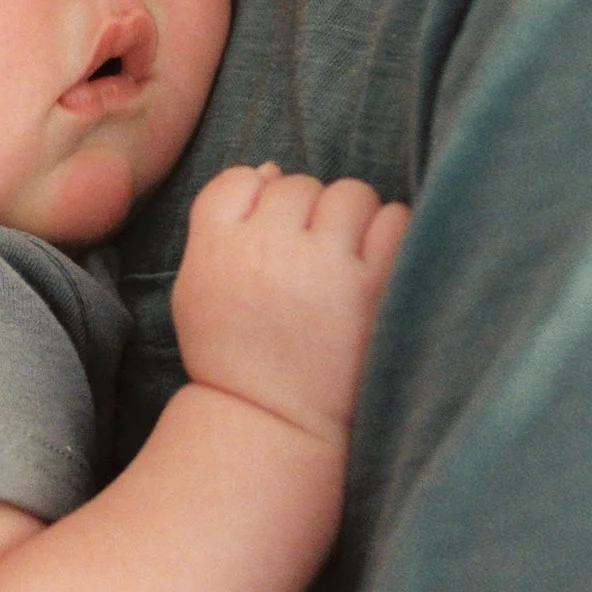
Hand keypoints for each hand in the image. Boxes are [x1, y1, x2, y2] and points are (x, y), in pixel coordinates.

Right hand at [171, 166, 410, 442]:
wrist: (274, 421)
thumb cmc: (236, 352)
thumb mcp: (199, 285)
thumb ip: (223, 222)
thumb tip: (273, 170)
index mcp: (216, 248)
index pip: (241, 178)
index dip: (259, 198)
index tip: (268, 235)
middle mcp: (268, 249)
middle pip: (298, 184)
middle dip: (306, 213)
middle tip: (310, 256)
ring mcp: (324, 267)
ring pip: (349, 193)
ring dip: (350, 217)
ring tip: (345, 258)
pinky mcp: (372, 288)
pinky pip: (393, 220)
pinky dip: (389, 232)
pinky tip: (376, 262)